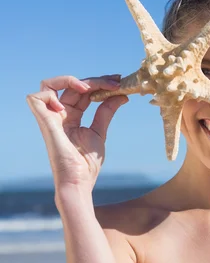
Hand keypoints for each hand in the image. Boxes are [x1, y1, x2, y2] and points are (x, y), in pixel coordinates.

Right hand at [26, 74, 127, 193]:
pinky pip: (36, 98)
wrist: (79, 181)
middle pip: (72, 86)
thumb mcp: (99, 132)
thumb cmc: (86, 164)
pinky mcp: (44, 123)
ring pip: (49, 85)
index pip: (83, 92)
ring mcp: (50, 118)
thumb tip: (121, 95)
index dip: (99, 83)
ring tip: (89, 89)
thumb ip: (106, 112)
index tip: (119, 82)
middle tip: (116, 82)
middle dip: (95, 80)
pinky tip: (68, 106)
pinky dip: (50, 94)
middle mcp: (59, 115)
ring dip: (69, 80)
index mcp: (72, 117)